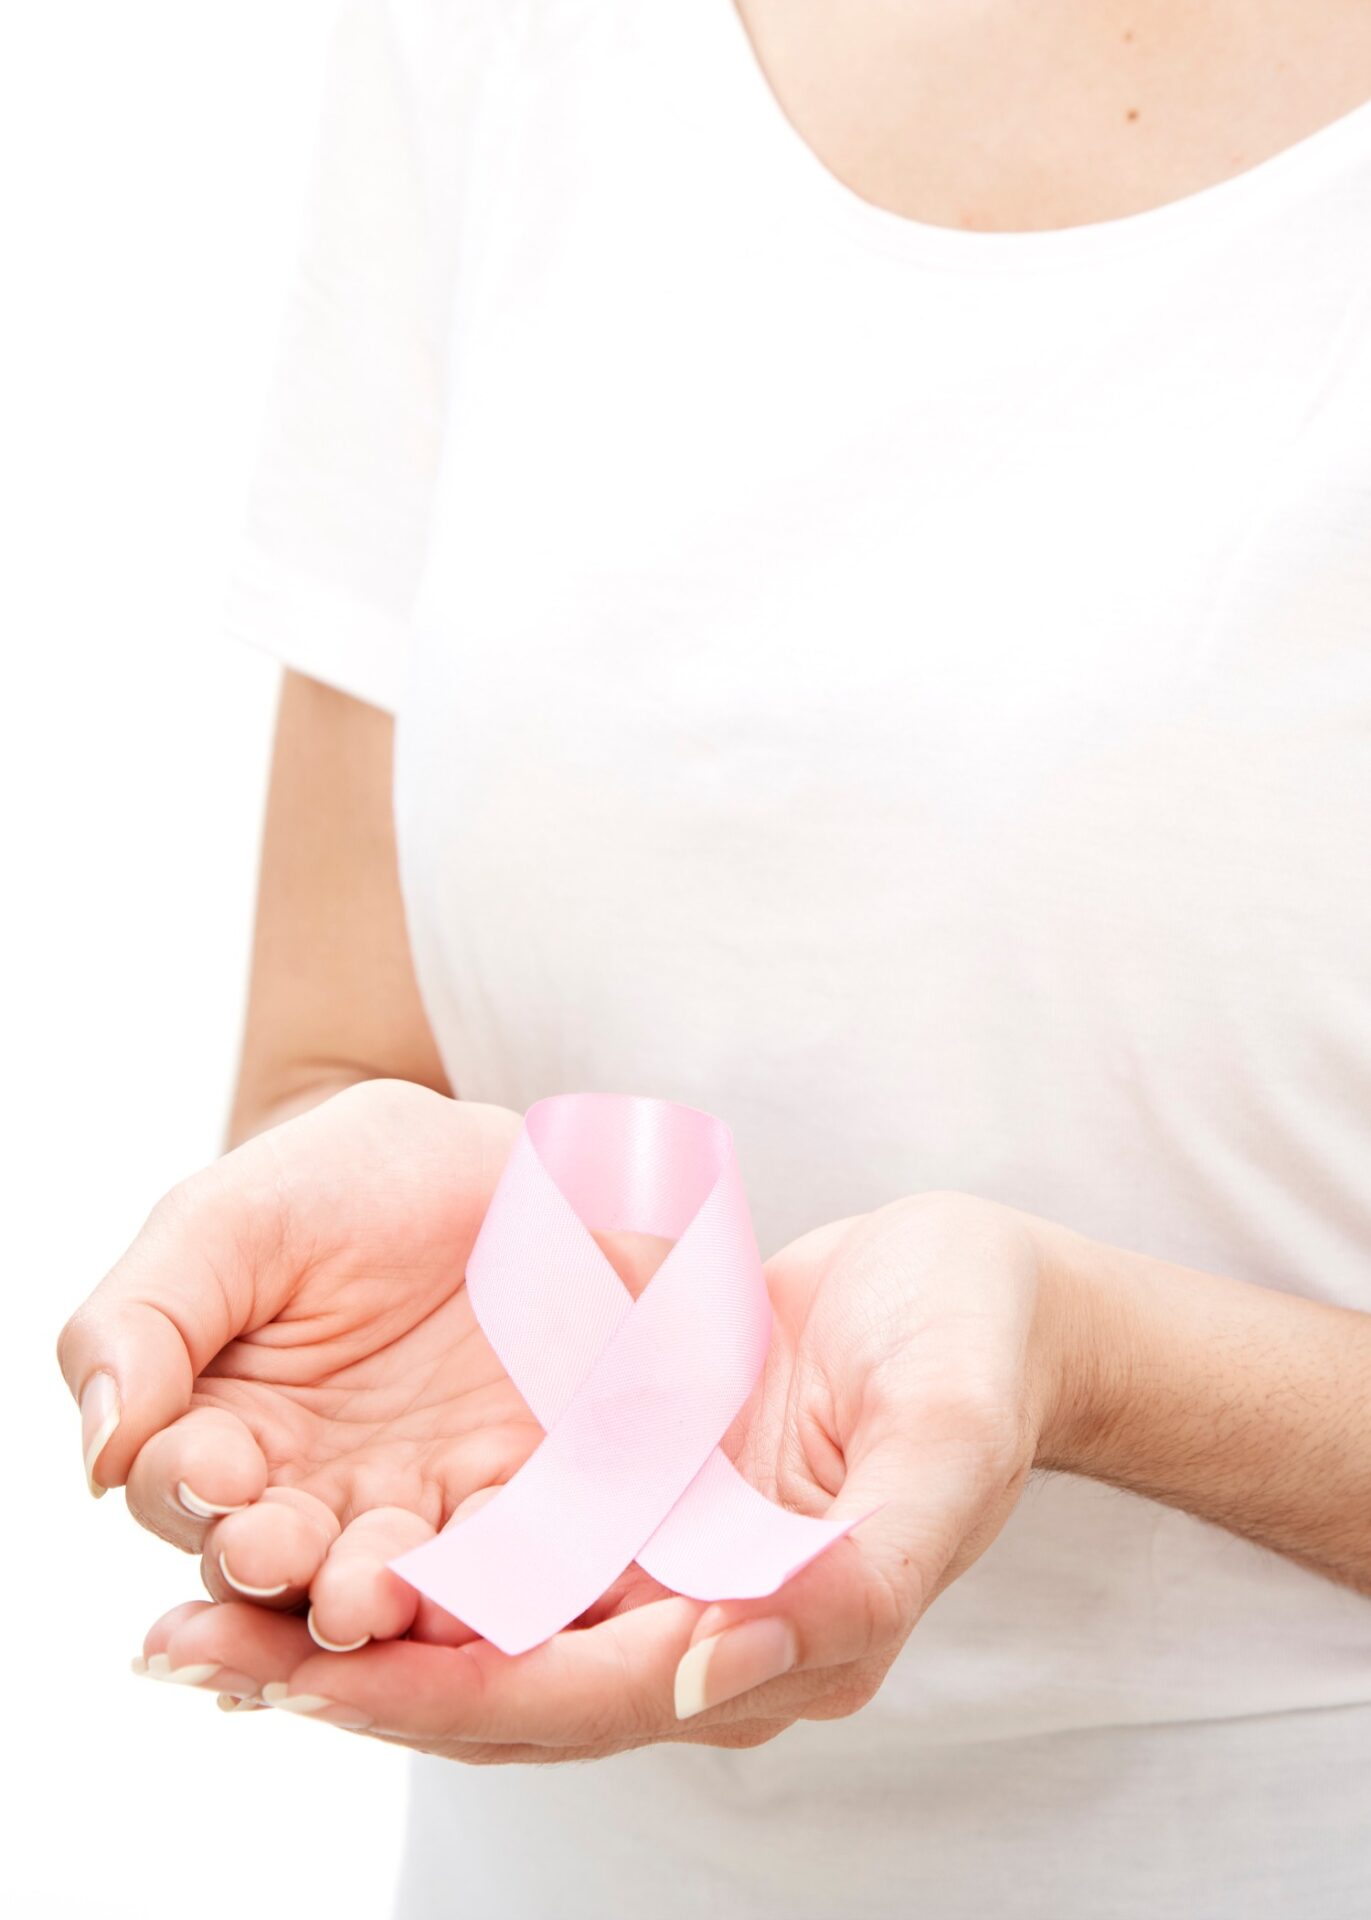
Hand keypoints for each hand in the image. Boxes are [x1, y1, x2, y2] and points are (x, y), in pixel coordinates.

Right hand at [58, 1081, 563, 1645]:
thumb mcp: (226, 1222)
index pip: (180, 1493)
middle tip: (281, 1554)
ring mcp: (414, 1501)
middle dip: (272, 1568)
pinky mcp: (514, 1490)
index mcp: (221, 1430)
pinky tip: (480, 1568)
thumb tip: (101, 1446)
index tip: (213, 1468)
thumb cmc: (344, 1180)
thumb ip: (140, 1323)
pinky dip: (487, 1571)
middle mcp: (311, 1490)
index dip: (187, 1489)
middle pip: (273, 1567)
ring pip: (378, 1583)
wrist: (494, 1155)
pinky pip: (500, 1549)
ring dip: (368, 1598)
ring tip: (368, 1592)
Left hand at [131, 1191, 1082, 1753]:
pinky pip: (493, 1539)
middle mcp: (695, 1627)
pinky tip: (295, 1515)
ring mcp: (654, 1563)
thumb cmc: (978, 1358)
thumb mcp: (945, 1448)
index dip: (448, 1696)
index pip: (583, 1697)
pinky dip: (395, 1542)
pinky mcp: (625, 1494)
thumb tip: (715, 1674)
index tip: (314, 1679)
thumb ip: (862, 1571)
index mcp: (775, 1641)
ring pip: (475, 1619)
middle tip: (185, 1649)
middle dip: (341, 1680)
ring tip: (191, 1600)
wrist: (975, 1289)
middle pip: (496, 1681)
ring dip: (336, 1622)